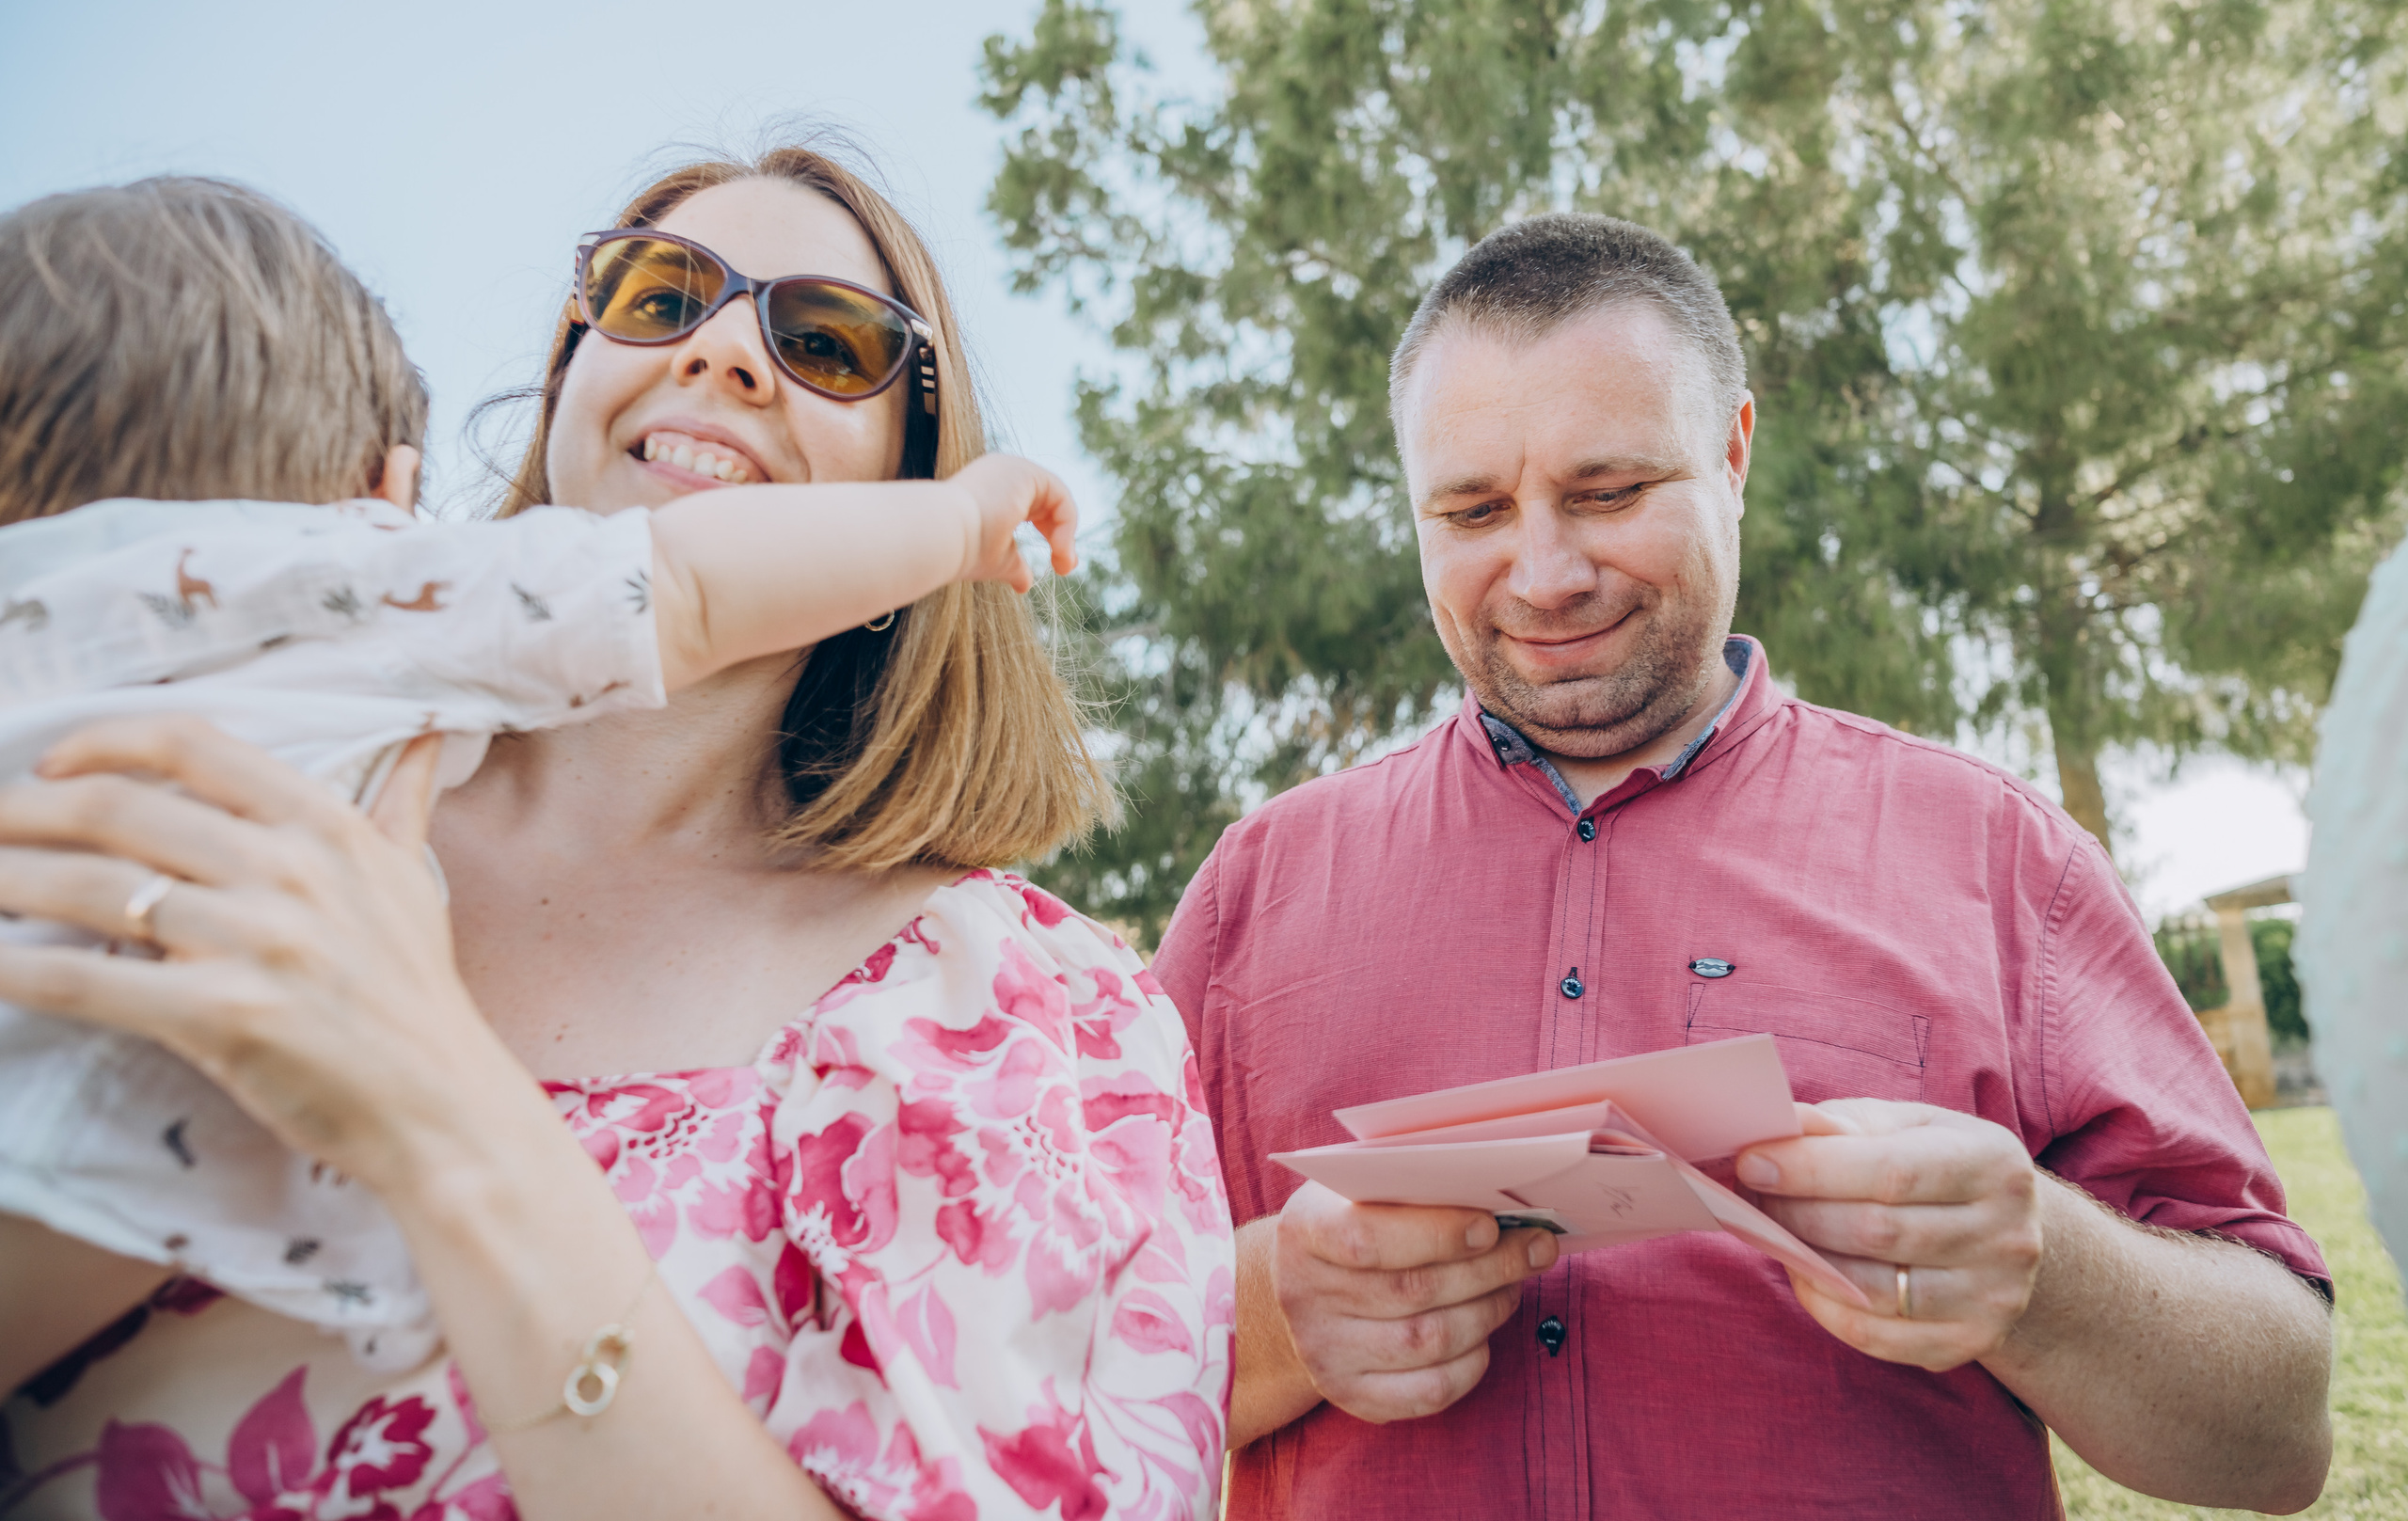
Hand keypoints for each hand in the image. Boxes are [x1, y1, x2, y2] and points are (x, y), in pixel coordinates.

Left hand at [0, 719, 526, 1193]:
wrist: (441, 1107)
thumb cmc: (418, 997)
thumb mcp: (414, 882)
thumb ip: (399, 804)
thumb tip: (420, 737)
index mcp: (327, 826)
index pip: (192, 745)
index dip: (102, 741)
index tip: (50, 763)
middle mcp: (289, 870)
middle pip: (116, 810)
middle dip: (20, 811)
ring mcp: (255, 942)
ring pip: (86, 889)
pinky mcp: (222, 1015)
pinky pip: (85, 981)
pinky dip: (12, 969)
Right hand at [951, 453, 1077, 591]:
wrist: (942, 539)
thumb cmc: (963, 552)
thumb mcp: (997, 560)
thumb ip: (1014, 566)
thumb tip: (1024, 585)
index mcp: (992, 491)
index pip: (1034, 509)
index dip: (1052, 536)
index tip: (1059, 568)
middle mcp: (1002, 473)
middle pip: (1048, 502)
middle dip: (1062, 536)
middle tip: (1066, 567)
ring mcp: (1012, 468)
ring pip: (1057, 499)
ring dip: (1065, 534)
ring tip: (1063, 563)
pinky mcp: (1023, 472)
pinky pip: (1061, 495)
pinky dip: (1066, 524)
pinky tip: (1058, 547)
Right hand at [1271, 1180, 1557, 1422]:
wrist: (1307, 1285)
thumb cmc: (1353, 1221)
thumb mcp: (1363, 1188)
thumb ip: (1415, 1188)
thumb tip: (1499, 1200)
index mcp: (1303, 1231)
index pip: (1366, 1238)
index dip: (1436, 1234)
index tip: (1491, 1225)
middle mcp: (1303, 1297)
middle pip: (1411, 1291)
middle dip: (1489, 1269)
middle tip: (1533, 1249)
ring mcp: (1324, 1353)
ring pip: (1428, 1342)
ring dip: (1488, 1311)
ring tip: (1511, 1285)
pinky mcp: (1352, 1395)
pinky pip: (1430, 1391)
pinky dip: (1472, 1362)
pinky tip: (1484, 1332)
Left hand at [1736, 1099, 2043, 1371]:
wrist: (2005, 1233)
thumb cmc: (1935, 1164)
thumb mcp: (1903, 1126)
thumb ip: (1841, 1124)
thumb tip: (1778, 1125)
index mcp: (1994, 1164)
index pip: (1891, 1171)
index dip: (1812, 1169)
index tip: (1752, 1163)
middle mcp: (2008, 1235)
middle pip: (1876, 1231)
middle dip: (1797, 1212)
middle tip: (1752, 1197)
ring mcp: (1995, 1297)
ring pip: (1872, 1289)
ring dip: (1804, 1260)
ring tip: (1772, 1232)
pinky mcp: (1971, 1343)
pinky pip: (1875, 1336)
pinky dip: (1825, 1306)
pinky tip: (1805, 1275)